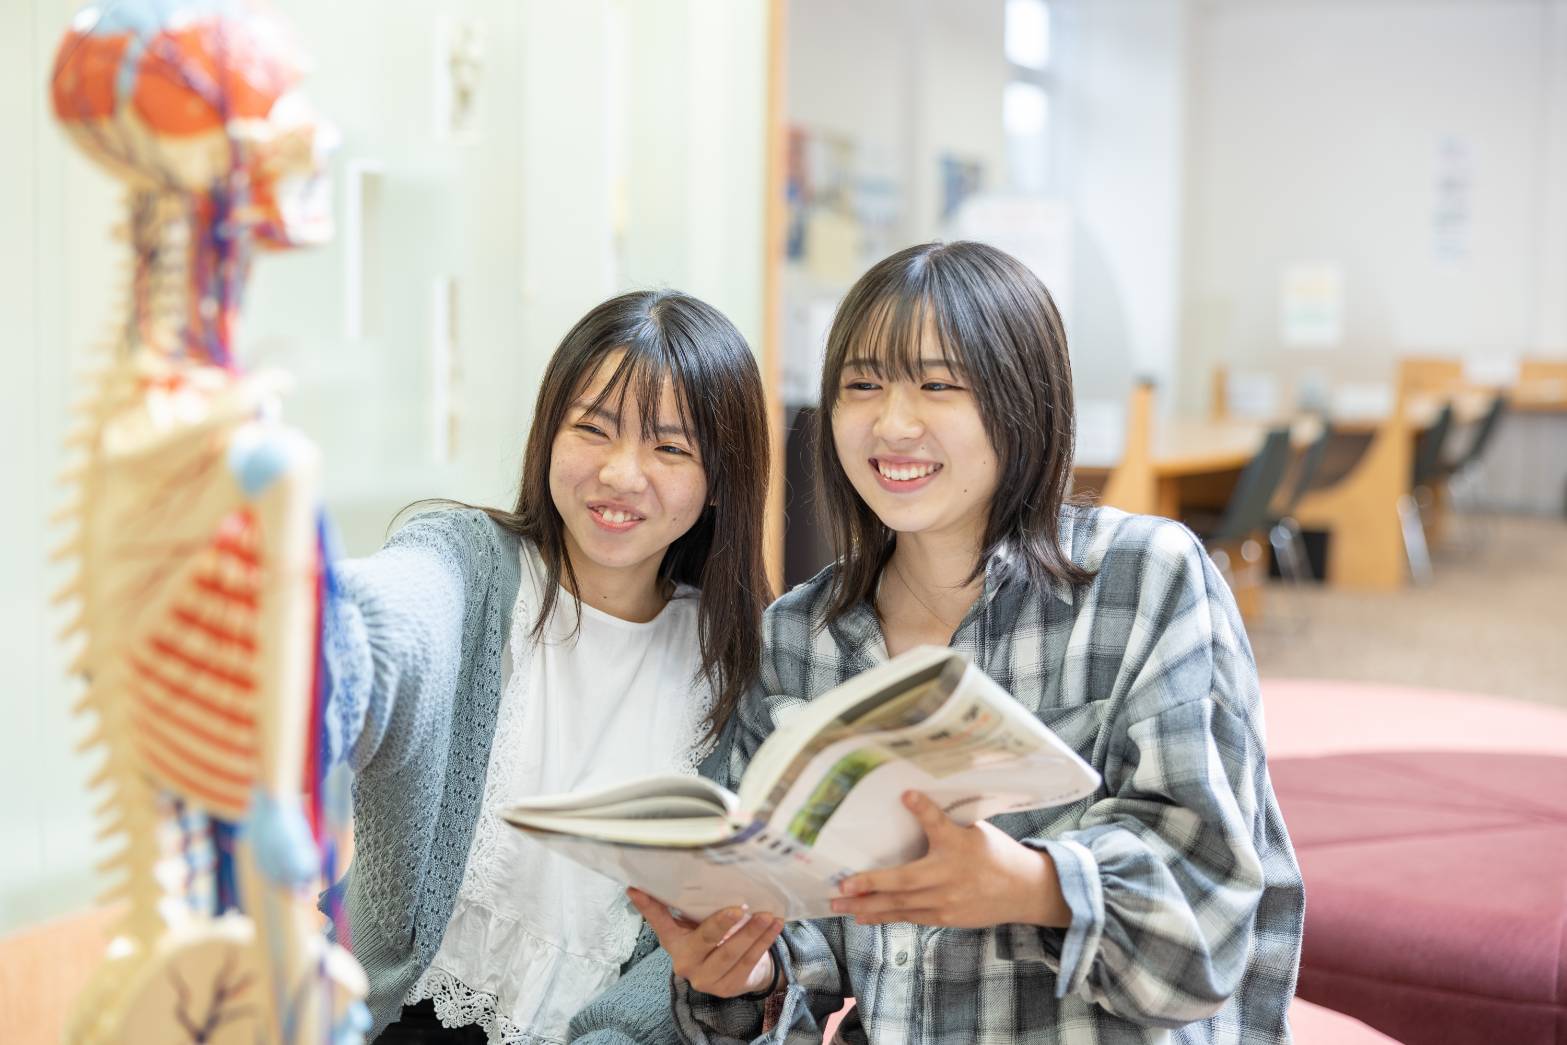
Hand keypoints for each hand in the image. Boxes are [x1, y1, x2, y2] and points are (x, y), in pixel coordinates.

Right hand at [627, 888, 782, 997]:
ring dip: (752, 933)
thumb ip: (687, 906)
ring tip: (767, 914)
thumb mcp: (696, 923)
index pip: (659, 922)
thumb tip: (671, 875)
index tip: (636, 889)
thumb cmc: (713, 939)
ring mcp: (708, 979)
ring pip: (732, 954)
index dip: (648, 906)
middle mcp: (686, 964)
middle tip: (739, 908)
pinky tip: (773, 926)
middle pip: (704, 941)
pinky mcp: (730, 987)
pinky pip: (749, 962)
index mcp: (674, 943)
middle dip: (722, 924)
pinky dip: (763, 942)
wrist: (734, 972)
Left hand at [830, 790, 1069, 928]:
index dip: (923, 809)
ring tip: (839, 905)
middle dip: (870, 885)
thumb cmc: (996, 854)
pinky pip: (910, 917)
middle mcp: (951, 876)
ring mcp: (947, 902)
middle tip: (842, 886)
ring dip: (868, 906)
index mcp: (960, 845)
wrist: (1024, 891)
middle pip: (905, 881)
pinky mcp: (945, 919)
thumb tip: (911, 800)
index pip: (940, 823)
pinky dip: (885, 916)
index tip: (906, 795)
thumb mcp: (976, 831)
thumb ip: (945, 824)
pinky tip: (863, 915)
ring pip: (901, 906)